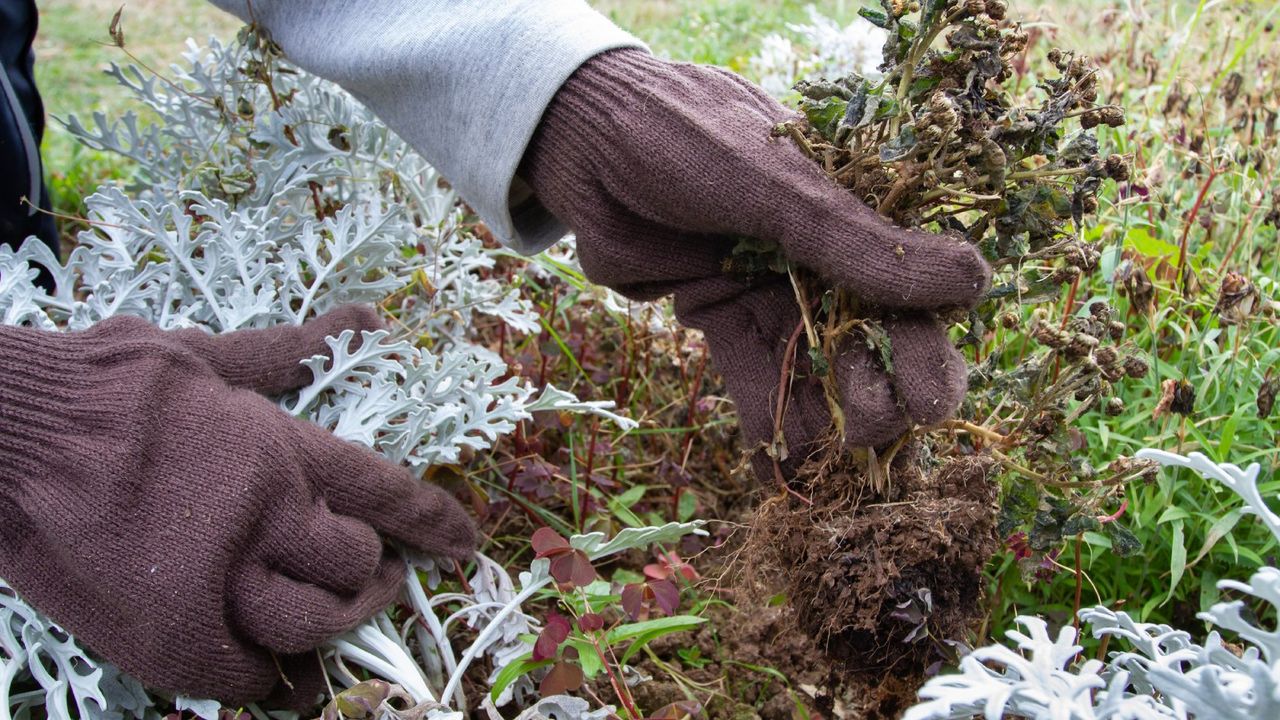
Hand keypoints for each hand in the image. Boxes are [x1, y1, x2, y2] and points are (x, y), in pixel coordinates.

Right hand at [0, 306, 475, 704]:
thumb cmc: (102, 384)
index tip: (463, 541)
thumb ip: (288, 351)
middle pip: (353, 565)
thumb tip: (362, 318)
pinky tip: (269, 658)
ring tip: (335, 611)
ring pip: (311, 622)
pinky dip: (266, 673)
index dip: (431, 519)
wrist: (4, 434)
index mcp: (275, 448)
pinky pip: (245, 674)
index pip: (380, 490)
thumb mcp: (203, 354)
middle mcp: (260, 516)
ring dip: (333, 622)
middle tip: (379, 575)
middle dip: (374, 573)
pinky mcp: (168, 632)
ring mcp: (216, 579)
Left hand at [522, 50, 990, 477]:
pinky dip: (768, 425)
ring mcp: (771, 288)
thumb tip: (974, 283)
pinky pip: (754, 378)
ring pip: (817, 368)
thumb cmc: (685, 138)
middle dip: (882, 393)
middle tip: (874, 430)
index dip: (926, 351)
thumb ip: (859, 244)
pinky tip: (776, 470)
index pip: (912, 292)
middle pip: (873, 341)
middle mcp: (821, 257)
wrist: (581, 139)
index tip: (928, 401)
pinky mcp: (720, 315)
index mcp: (853, 214)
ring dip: (829, 415)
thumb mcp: (776, 187)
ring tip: (827, 451)